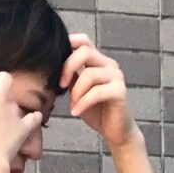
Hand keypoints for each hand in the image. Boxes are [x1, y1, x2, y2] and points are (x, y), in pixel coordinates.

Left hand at [59, 33, 138, 148]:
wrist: (115, 131)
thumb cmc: (96, 111)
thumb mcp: (77, 92)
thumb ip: (70, 77)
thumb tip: (53, 67)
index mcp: (98, 61)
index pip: (83, 41)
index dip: (68, 45)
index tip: (55, 63)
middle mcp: (109, 64)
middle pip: (85, 51)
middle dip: (68, 67)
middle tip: (60, 85)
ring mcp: (116, 76)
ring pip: (90, 74)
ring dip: (76, 92)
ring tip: (73, 106)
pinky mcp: (120, 91)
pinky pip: (97, 92)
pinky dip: (83, 102)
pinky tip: (76, 112)